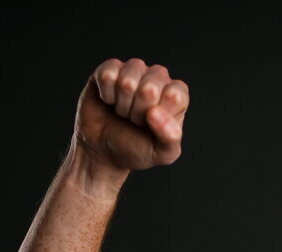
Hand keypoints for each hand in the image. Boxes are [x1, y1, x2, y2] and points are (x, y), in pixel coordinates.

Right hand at [73, 57, 188, 172]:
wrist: (105, 149)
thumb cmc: (137, 149)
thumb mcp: (162, 154)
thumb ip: (170, 138)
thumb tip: (156, 112)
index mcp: (176, 96)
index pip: (174, 95)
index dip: (160, 115)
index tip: (153, 125)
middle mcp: (157, 78)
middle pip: (150, 87)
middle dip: (139, 112)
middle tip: (136, 121)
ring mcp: (134, 71)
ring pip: (128, 80)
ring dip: (122, 104)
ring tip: (124, 113)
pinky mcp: (110, 68)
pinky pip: (108, 75)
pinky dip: (106, 94)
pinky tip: (109, 101)